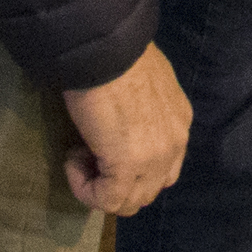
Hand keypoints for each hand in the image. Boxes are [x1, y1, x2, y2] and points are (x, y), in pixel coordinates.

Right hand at [61, 43, 191, 214]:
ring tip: (80, 155)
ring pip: (129, 202)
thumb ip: (144, 108)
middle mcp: (174, 144)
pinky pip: (107, 201)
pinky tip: (72, 160)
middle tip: (90, 152)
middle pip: (148, 190)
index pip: (164, 167)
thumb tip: (123, 120)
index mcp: (179, 121)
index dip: (132, 167)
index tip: (104, 144)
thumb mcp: (144, 83)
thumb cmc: (118, 58)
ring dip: (100, 188)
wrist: (106, 49)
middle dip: (117, 181)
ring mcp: (155, 158)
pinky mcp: (128, 166)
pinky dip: (84, 189)